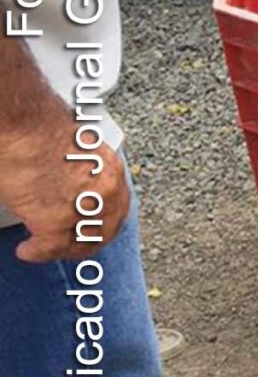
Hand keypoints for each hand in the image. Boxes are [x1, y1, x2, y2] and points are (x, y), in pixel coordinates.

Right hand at [0, 106, 130, 262]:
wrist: (23, 124)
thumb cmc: (41, 127)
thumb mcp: (77, 150)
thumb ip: (82, 172)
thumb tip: (69, 183)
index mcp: (112, 172)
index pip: (114, 209)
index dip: (98, 223)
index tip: (85, 228)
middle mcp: (106, 193)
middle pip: (102, 230)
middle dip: (83, 241)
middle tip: (67, 246)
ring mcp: (84, 209)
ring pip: (78, 242)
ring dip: (60, 248)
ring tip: (44, 248)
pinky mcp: (58, 221)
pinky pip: (50, 247)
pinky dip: (37, 251)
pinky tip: (28, 250)